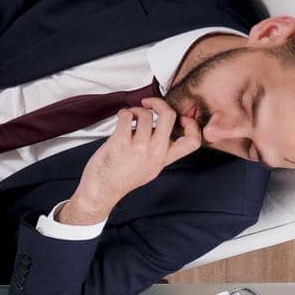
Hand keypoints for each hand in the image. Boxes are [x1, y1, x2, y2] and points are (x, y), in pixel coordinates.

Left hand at [59, 97, 200, 224]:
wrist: (101, 191)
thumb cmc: (121, 179)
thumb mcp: (149, 169)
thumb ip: (158, 151)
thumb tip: (159, 128)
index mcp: (163, 159)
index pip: (193, 141)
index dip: (192, 124)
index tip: (181, 117)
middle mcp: (154, 153)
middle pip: (169, 116)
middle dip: (160, 103)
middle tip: (152, 104)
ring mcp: (138, 147)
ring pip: (145, 114)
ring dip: (135, 110)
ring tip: (130, 117)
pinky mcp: (120, 142)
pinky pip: (126, 116)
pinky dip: (123, 114)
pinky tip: (121, 120)